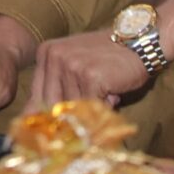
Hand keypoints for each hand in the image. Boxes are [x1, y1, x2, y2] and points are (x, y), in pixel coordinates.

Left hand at [25, 30, 150, 109]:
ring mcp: (71, 65)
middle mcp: (54, 56)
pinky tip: (113, 93)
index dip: (46, 116)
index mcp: (46, 52)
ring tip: (105, 95)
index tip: (52, 132)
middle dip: (68, 117)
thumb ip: (56, 86)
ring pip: (73, 107)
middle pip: (52, 104)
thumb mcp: (75, 63)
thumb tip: (34, 118)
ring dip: (90, 109)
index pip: (37, 94)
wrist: (138, 41)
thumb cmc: (107, 57)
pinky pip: (90, 106)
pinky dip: (103, 106)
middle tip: (82, 121)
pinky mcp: (90, 76)